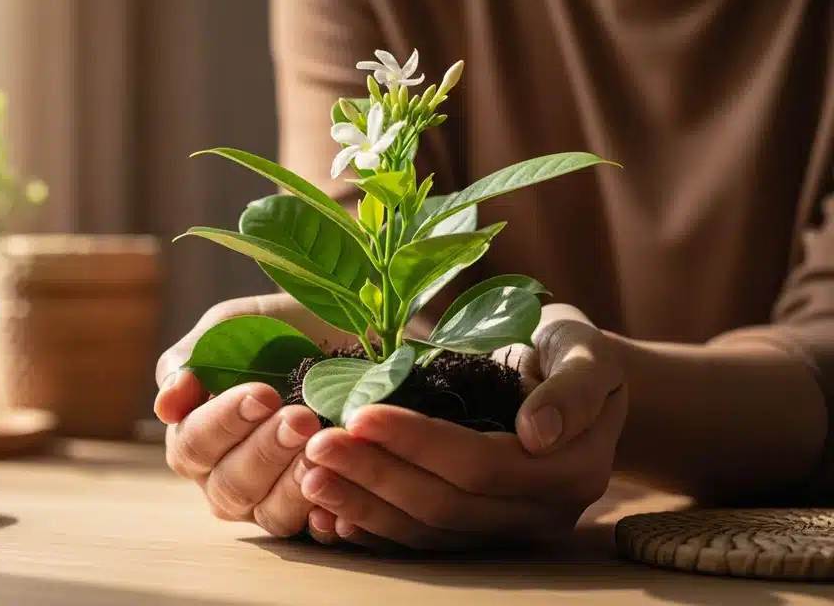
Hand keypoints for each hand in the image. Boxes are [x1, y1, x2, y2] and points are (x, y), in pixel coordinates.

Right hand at [155, 294, 355, 536]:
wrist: (343, 331)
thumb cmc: (276, 332)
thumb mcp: (231, 327)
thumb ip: (191, 360)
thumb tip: (165, 407)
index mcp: (196, 438)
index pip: (193, 446)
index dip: (224, 423)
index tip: (262, 394)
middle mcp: (225, 478)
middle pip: (230, 486)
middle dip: (266, 451)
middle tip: (301, 418)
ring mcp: (270, 501)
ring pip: (270, 514)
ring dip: (295, 484)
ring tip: (322, 448)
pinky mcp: (314, 512)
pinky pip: (315, 531)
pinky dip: (326, 518)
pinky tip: (339, 501)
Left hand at [300, 304, 628, 550]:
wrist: (577, 379)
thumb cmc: (574, 351)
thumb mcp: (586, 350)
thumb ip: (572, 387)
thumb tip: (539, 432)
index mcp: (571, 470)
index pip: (480, 464)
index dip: (418, 443)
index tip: (360, 414)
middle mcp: (540, 512)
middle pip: (446, 504)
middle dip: (375, 476)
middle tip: (315, 445)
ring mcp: (507, 530)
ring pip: (427, 531)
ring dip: (362, 506)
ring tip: (307, 475)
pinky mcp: (477, 532)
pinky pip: (421, 542)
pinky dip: (372, 530)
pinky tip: (327, 515)